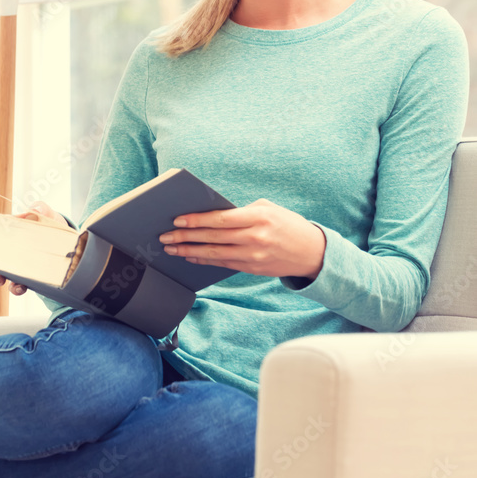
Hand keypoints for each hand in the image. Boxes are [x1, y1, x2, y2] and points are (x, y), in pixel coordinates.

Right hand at [0, 201, 69, 295]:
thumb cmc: (50, 224)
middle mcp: (11, 254)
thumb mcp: (47, 214)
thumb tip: (34, 210)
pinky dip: (24, 288)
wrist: (68, 238)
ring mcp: (21, 267)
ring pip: (9, 280)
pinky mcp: (32, 277)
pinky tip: (29, 288)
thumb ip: (41, 208)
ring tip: (17, 288)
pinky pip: (24, 285)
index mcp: (9, 236)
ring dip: (11, 286)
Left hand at [158, 198, 325, 279]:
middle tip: (165, 237)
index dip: (196, 220)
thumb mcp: (268, 209)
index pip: (220, 219)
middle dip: (185, 237)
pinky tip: (191, 256)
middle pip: (212, 237)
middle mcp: (255, 237)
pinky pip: (223, 264)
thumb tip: (212, 214)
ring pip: (214, 254)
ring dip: (189, 251)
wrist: (312, 252)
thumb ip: (242, 211)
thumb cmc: (287, 224)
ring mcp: (253, 256)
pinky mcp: (252, 269)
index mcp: (258, 217)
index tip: (177, 220)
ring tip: (171, 249)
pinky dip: (205, 260)